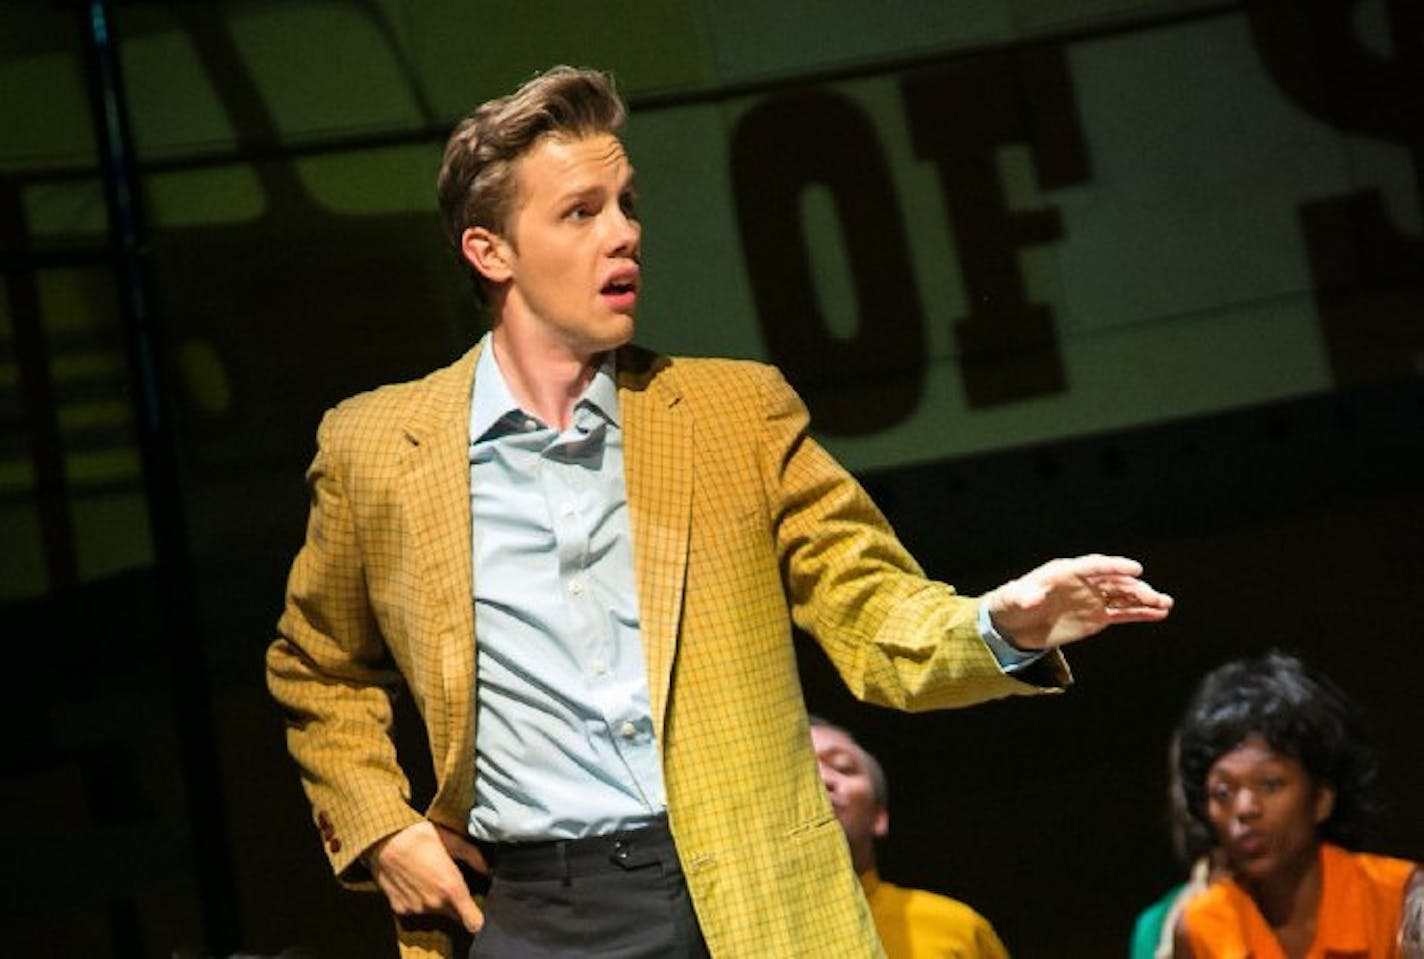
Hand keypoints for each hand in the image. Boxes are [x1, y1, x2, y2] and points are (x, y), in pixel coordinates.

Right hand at [367, 820, 487, 933]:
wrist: (382, 839)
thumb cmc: (419, 835)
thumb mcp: (452, 839)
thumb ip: (473, 856)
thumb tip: (487, 869)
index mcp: (451, 888)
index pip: (473, 922)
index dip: (478, 919)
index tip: (477, 909)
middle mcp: (434, 904)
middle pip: (454, 915)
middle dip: (456, 904)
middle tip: (448, 882)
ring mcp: (416, 909)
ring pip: (435, 912)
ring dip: (435, 901)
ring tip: (428, 877)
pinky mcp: (400, 909)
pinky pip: (416, 910)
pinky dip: (417, 900)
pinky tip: (413, 881)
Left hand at [984, 554, 1171, 649]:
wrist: (1015, 624)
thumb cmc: (1012, 604)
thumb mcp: (1013, 599)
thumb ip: (1024, 596)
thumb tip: (1034, 597)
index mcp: (1066, 571)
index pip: (1094, 566)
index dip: (1114, 566)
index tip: (1135, 569)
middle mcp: (1084, 582)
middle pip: (1114, 581)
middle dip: (1135, 588)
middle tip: (1154, 596)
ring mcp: (1093, 599)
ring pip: (1123, 596)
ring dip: (1144, 599)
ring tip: (1165, 604)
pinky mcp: (1097, 616)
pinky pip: (1123, 613)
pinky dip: (1140, 613)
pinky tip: (1159, 613)